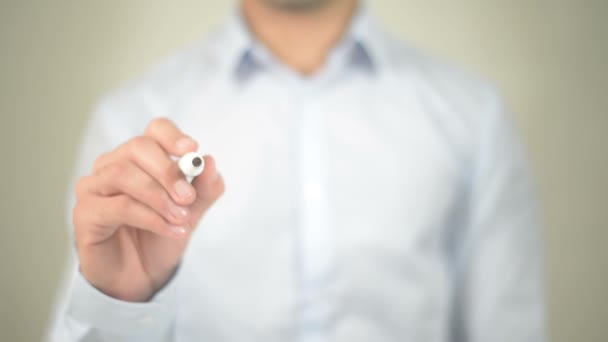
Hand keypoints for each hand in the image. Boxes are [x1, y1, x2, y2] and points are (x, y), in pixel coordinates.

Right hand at [73, 118, 223, 301]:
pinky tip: (171, 230)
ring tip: (181, 218)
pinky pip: (118, 206)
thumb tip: (210, 162)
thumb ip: (204, 189)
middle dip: (167, 171)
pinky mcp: (85, 213)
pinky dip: (150, 218)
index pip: (155, 130)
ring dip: (158, 196)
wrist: (142, 276)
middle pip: (138, 147)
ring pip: (123, 174)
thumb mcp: (191, 212)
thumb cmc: (161, 236)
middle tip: (188, 197)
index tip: (192, 150)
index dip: (173, 136)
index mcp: (141, 158)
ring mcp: (95, 186)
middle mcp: (113, 165)